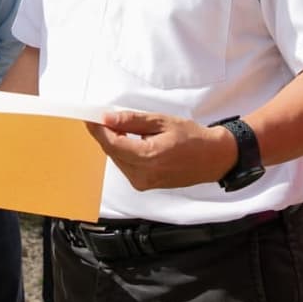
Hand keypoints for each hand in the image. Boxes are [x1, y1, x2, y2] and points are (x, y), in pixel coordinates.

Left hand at [86, 110, 234, 190]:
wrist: (212, 158)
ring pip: (117, 159)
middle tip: (101, 117)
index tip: (90, 117)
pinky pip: (126, 165)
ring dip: (114, 142)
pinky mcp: (145, 185)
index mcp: (148, 157)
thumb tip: (108, 118)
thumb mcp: (162, 122)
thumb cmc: (192, 138)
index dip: (98, 129)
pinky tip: (129, 140)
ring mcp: (144, 182)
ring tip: (120, 126)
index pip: (112, 143)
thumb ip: (133, 120)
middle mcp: (143, 174)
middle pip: (112, 152)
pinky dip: (123, 151)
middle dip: (104, 134)